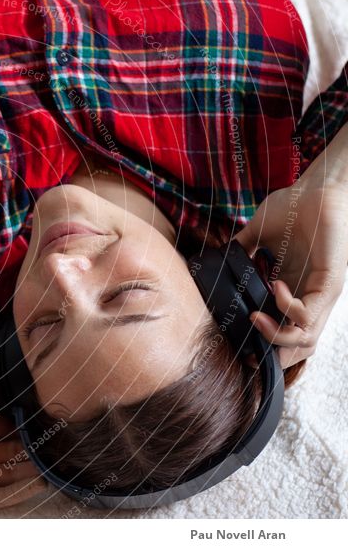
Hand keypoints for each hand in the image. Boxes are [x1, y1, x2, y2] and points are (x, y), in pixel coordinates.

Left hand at [0, 383, 45, 510]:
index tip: (42, 426)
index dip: (21, 430)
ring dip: (28, 472)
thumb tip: (1, 391)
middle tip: (53, 447)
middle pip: (8, 454)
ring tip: (52, 466)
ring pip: (6, 476)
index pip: (3, 431)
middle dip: (28, 451)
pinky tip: (38, 485)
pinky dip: (17, 493)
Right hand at [235, 131, 347, 367]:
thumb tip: (216, 260)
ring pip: (306, 340)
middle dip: (272, 357)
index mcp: (293, 291)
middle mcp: (309, 298)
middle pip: (299, 348)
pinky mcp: (330, 284)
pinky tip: (273, 286)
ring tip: (255, 318)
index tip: (241, 348)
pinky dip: (286, 306)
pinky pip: (308, 314)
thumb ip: (240, 250)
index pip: (285, 333)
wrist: (318, 188)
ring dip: (276, 336)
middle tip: (248, 351)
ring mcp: (321, 294)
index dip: (265, 347)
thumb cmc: (294, 206)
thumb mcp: (257, 234)